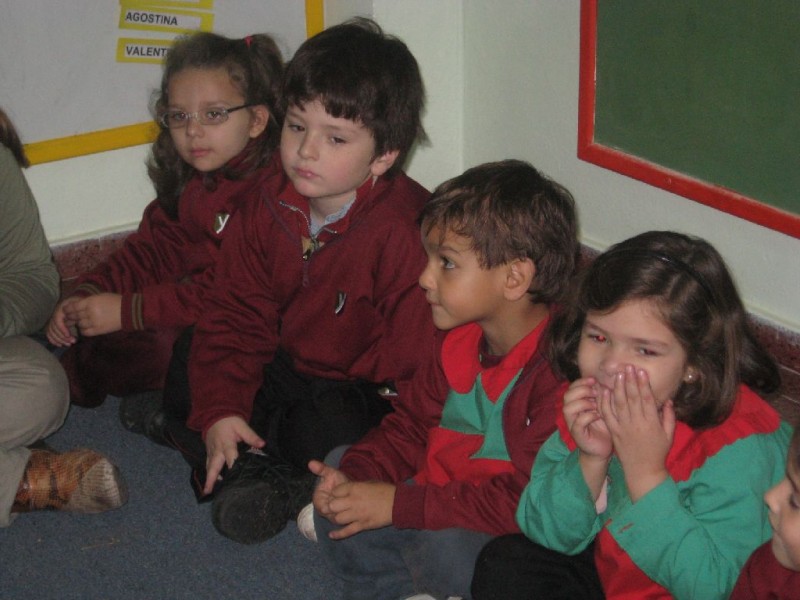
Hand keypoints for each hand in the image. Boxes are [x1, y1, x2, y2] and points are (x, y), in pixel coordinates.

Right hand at [46, 298, 79, 346]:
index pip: (57, 319)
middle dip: (62, 336)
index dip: (61, 328)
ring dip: (59, 339)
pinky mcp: (54, 324)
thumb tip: (77, 321)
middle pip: (53, 327)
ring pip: (51, 331)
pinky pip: (49, 333)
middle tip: (72, 342)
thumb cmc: (83, 304)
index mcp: (61, 308)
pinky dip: (53, 340)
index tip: (68, 335)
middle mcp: (55, 313)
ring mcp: (53, 319)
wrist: (80, 303)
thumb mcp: (82, 305)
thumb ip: (78, 312)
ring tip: (69, 344)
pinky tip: (60, 345)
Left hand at [62, 293, 122, 335]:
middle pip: (74, 316)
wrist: (128, 311)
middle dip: (71, 316)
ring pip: (79, 324)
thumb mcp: (100, 297)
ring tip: (81, 321)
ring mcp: (94, 322)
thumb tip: (75, 306)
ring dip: (78, 323)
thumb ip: (88, 301)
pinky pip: (85, 332)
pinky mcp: (98, 330)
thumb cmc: (115, 301)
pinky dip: (83, 330)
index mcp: (90, 302)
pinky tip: (86, 327)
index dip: (67, 309)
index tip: (66, 310)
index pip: (72, 307)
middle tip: (70, 316)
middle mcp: (90, 312)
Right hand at [203, 416, 264, 494]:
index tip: (235, 476)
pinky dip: (210, 473)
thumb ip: (251, 436)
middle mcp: (217, 450)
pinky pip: (208, 464)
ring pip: (209, 467)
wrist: (215, 415)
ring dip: (210, 478)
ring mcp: (211, 452)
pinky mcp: (208, 453)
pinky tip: (213, 482)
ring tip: (209, 491)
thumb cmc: (230, 421)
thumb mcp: (242, 425)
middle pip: (214, 466)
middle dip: (211, 479)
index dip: (233, 465)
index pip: (230, 456)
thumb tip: (262, 444)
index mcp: (226, 443)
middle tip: (208, 492)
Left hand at [307, 463, 394, 539]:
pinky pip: (347, 531)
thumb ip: (355, 487)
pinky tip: (331, 535)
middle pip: (333, 506)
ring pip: (338, 519)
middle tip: (335, 507)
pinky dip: (338, 534)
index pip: (335, 491)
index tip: (337, 495)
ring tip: (338, 516)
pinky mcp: (363, 525)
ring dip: (336, 518)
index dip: (335, 493)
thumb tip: (345, 490)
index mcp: (355, 488)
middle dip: (332, 506)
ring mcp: (357, 515)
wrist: (398, 503)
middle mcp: (353, 501)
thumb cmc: (384, 490)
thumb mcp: (368, 482)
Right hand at [563, 377, 612, 460]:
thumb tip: (606, 379)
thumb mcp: (604, 408)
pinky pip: (578, 423)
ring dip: (582, 403)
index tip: (594, 380)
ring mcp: (572, 424)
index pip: (571, 388)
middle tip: (594, 392)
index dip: (580, 382)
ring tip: (595, 405)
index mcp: (576, 404)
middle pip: (567, 396)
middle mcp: (571, 413)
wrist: (603, 448)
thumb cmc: (604, 427)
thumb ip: (601, 396)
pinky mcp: (577, 435)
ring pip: (568, 408)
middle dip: (581, 391)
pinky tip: (597, 415)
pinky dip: (587, 416)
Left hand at [598, 366, 675, 501]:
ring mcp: (623, 427)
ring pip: (619, 403)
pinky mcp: (614, 431)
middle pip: (632, 398)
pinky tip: (604, 391)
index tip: (641, 372)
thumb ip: (669, 417)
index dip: (644, 384)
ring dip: (618, 387)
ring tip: (617, 374)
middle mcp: (637, 423)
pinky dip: (605, 402)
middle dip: (630, 381)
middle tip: (628, 367)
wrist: (643, 470)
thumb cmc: (658, 452)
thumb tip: (668, 400)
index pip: (647, 399)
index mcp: (652, 422)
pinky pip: (607, 414)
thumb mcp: (669, 435)